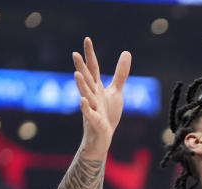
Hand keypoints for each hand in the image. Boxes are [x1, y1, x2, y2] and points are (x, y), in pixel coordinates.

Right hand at [73, 37, 131, 155]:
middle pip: (87, 80)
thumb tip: (126, 52)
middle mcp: (92, 96)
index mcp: (96, 88)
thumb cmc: (107, 113)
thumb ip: (120, 73)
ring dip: (81, 85)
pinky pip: (90, 114)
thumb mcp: (116, 92)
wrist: (102, 137)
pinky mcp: (95, 122)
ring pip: (86, 95)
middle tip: (75, 53)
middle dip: (81, 67)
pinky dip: (86, 108)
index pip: (93, 68)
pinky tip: (83, 100)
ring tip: (77, 74)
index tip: (87, 39)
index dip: (90, 54)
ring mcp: (92, 108)